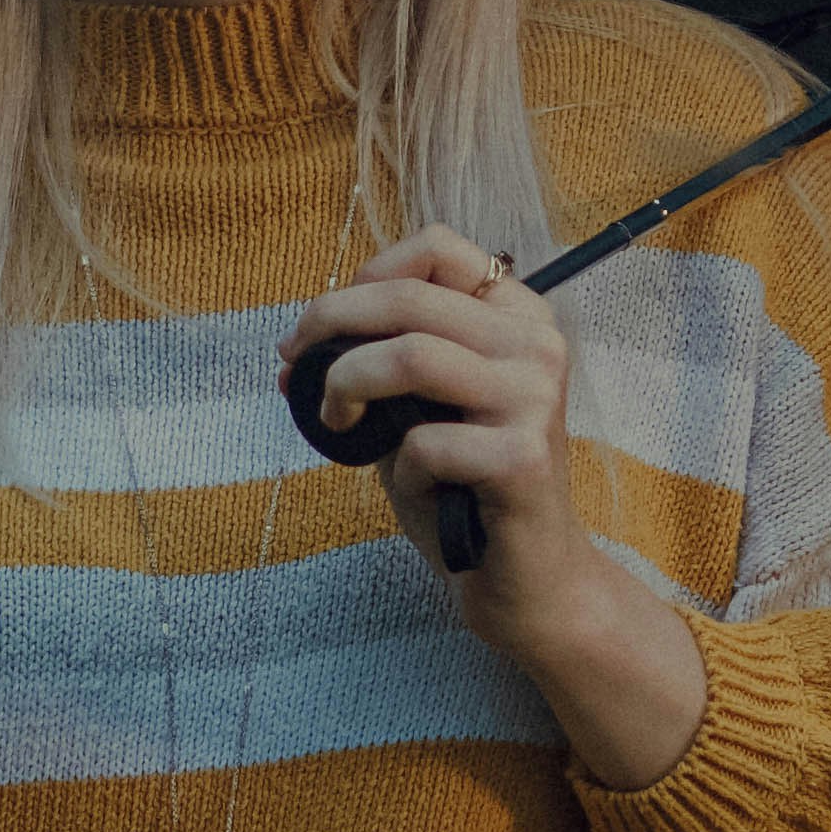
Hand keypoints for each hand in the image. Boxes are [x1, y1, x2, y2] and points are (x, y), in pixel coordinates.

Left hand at [281, 226, 711, 788]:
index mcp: (519, 318)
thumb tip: (295, 348)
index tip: (322, 322)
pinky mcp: (524, 458)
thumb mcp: (420, 412)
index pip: (440, 249)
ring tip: (334, 420)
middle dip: (329, 324)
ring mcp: (536, 399)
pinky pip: (426, 442)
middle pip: (410, 299)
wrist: (528, 582)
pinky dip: (397, 467)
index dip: (366, 274)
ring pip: (411, 356)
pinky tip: (415, 489)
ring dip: (347, 385)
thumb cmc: (465, 493)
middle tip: (293, 364)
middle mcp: (537, 346)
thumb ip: (379, 367)